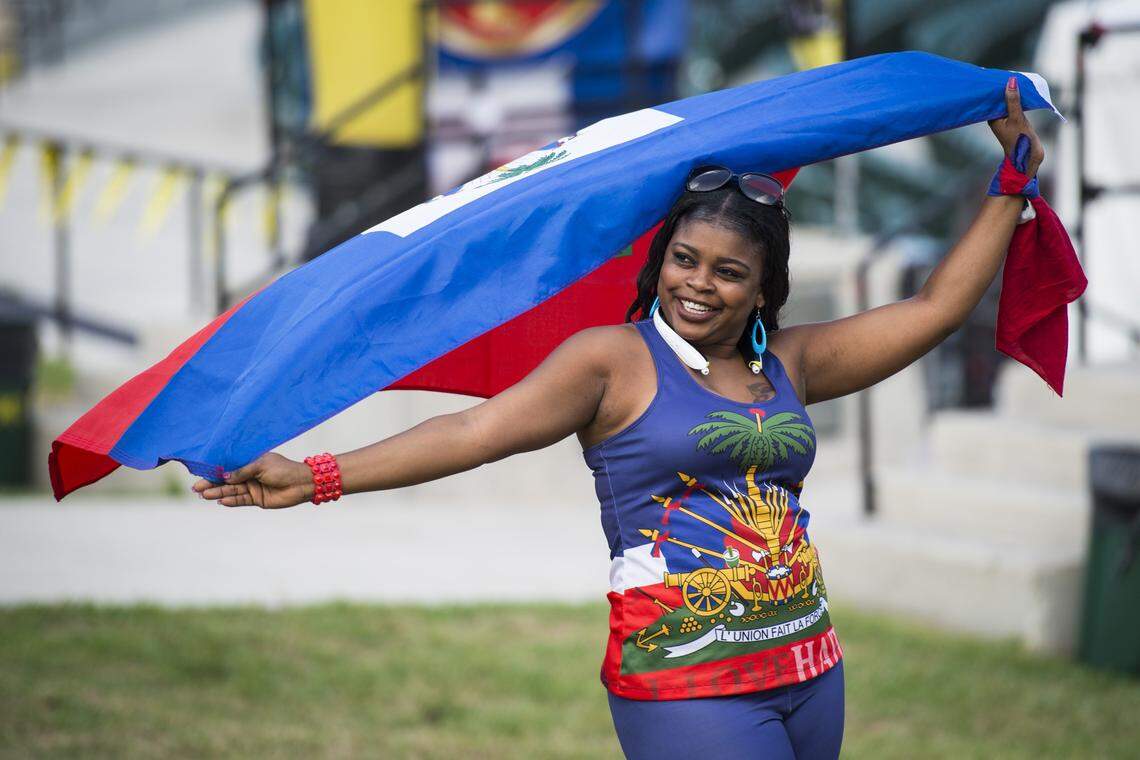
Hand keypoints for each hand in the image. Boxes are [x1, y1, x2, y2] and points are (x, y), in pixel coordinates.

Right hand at [191, 452, 313, 507]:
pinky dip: (231, 501)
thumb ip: (242, 471)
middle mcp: (249, 474)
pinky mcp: (257, 499)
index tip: (200, 473)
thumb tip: (224, 476)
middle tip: (196, 488)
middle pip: (227, 480)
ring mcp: (252, 487)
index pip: (229, 466)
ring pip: (232, 491)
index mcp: (250, 461)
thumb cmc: (283, 469)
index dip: (215, 470)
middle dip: (212, 483)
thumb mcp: (260, 465)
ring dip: (218, 493)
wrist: (301, 483)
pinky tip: (220, 501)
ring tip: (204, 495)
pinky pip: (241, 500)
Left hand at [988, 76, 1044, 176]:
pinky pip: (1016, 105)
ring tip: (1015, 77)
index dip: (993, 87)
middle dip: (1002, 87)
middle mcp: (997, 118)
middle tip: (1005, 72)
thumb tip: (1010, 81)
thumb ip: (1013, 100)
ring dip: (1012, 92)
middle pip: (999, 99)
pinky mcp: (1016, 120)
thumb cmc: (1019, 140)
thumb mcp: (1016, 118)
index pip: (991, 98)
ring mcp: (1007, 119)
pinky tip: (1022, 89)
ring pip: (1008, 101)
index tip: (994, 74)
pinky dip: (1018, 98)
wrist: (1029, 157)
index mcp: (993, 118)